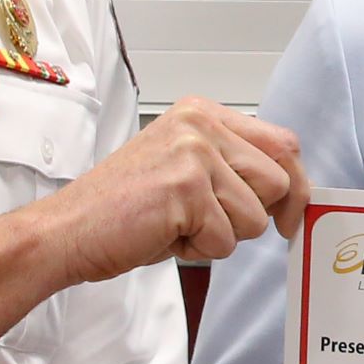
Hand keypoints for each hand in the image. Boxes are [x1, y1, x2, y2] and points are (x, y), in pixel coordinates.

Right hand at [46, 95, 307, 278]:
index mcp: (203, 113)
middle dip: (254, 216)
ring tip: (178, 225)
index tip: (289, 216)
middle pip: (279, 180)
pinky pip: (226, 239)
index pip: (283, 143)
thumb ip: (232, 168)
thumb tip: (290, 192)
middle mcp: (201, 124)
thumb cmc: (123, 210)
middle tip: (208, 224)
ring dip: (222, 235)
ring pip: (256, 215)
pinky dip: (199, 250)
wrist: (68, 230)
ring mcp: (194, 153)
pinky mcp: (186, 187)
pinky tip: (165, 234)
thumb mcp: (186, 170)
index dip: (295, 186)